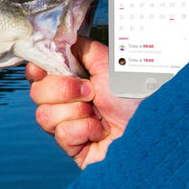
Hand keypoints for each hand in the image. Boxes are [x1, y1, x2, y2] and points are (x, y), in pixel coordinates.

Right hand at [26, 37, 141, 168]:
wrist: (152, 124)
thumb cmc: (134, 94)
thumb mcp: (106, 61)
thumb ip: (78, 48)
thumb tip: (56, 40)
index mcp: (71, 80)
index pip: (36, 73)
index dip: (38, 70)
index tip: (47, 68)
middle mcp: (65, 103)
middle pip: (36, 93)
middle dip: (65, 90)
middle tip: (92, 92)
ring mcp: (67, 126)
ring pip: (44, 115)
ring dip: (77, 111)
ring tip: (98, 113)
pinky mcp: (72, 148)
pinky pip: (62, 134)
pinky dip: (84, 129)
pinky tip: (100, 131)